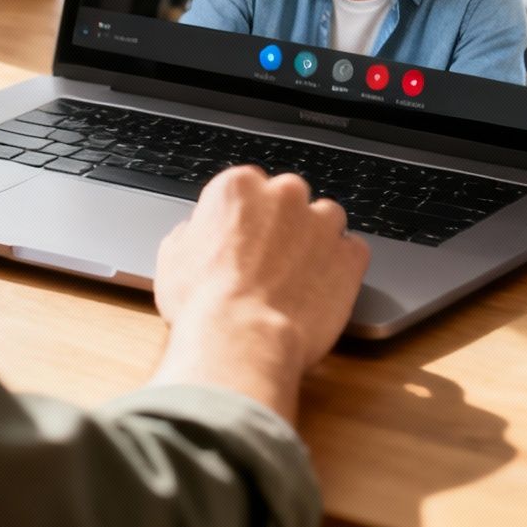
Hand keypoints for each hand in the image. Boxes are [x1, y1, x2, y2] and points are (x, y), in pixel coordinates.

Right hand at [150, 166, 370, 419]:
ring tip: (299, 277)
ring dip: (316, 240)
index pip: (249, 187)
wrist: (242, 339)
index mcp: (238, 187)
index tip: (244, 239)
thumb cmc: (203, 303)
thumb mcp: (173, 258)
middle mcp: (284, 194)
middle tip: (269, 261)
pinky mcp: (350, 254)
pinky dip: (342, 267)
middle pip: (290, 199)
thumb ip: (193, 232)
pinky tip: (322, 290)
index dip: (246, 217)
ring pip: (327, 219)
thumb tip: (197, 233)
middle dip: (283, 224)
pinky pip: (352, 251)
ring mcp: (322, 222)